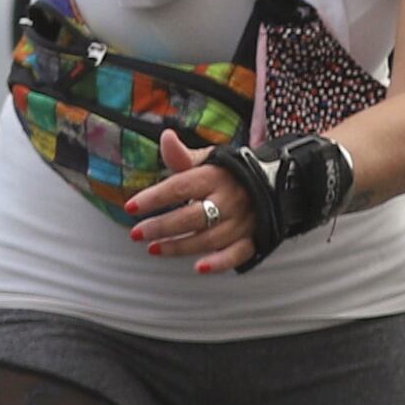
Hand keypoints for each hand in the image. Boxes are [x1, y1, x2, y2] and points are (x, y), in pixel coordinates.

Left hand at [127, 143, 261, 275]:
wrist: (272, 183)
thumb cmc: (228, 173)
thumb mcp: (208, 159)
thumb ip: (182, 156)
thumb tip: (166, 136)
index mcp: (216, 176)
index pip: (181, 186)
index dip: (155, 197)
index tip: (131, 207)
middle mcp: (229, 199)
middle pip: (192, 217)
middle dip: (162, 227)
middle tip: (136, 233)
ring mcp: (242, 221)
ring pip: (209, 239)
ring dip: (179, 247)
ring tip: (153, 249)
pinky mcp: (252, 239)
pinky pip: (237, 254)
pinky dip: (220, 263)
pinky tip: (199, 268)